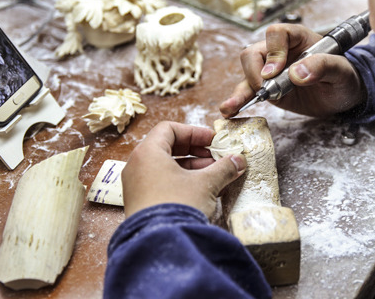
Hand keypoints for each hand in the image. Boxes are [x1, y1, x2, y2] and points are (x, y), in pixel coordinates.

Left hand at [121, 121, 246, 217]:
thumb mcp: (206, 183)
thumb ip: (223, 168)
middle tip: (217, 158)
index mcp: (147, 153)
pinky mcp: (141, 203)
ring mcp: (136, 186)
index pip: (169, 129)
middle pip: (168, 148)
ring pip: (166, 167)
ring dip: (193, 168)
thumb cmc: (178, 206)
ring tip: (215, 176)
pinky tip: (203, 191)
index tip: (213, 140)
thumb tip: (238, 161)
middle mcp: (137, 166)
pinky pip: (162, 183)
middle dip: (197, 152)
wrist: (160, 245)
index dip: (194, 132)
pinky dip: (182, 182)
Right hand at [220, 23, 366, 117]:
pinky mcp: (267, 88)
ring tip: (232, 105)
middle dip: (254, 70)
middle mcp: (281, 52)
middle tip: (264, 88)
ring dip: (240, 89)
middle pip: (255, 52)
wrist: (343, 98)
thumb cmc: (344, 78)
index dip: (273, 51)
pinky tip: (230, 109)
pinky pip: (249, 91)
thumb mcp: (341, 72)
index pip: (277, 34)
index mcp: (298, 39)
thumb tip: (296, 73)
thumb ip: (323, 66)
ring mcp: (271, 71)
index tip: (276, 71)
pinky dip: (239, 100)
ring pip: (247, 73)